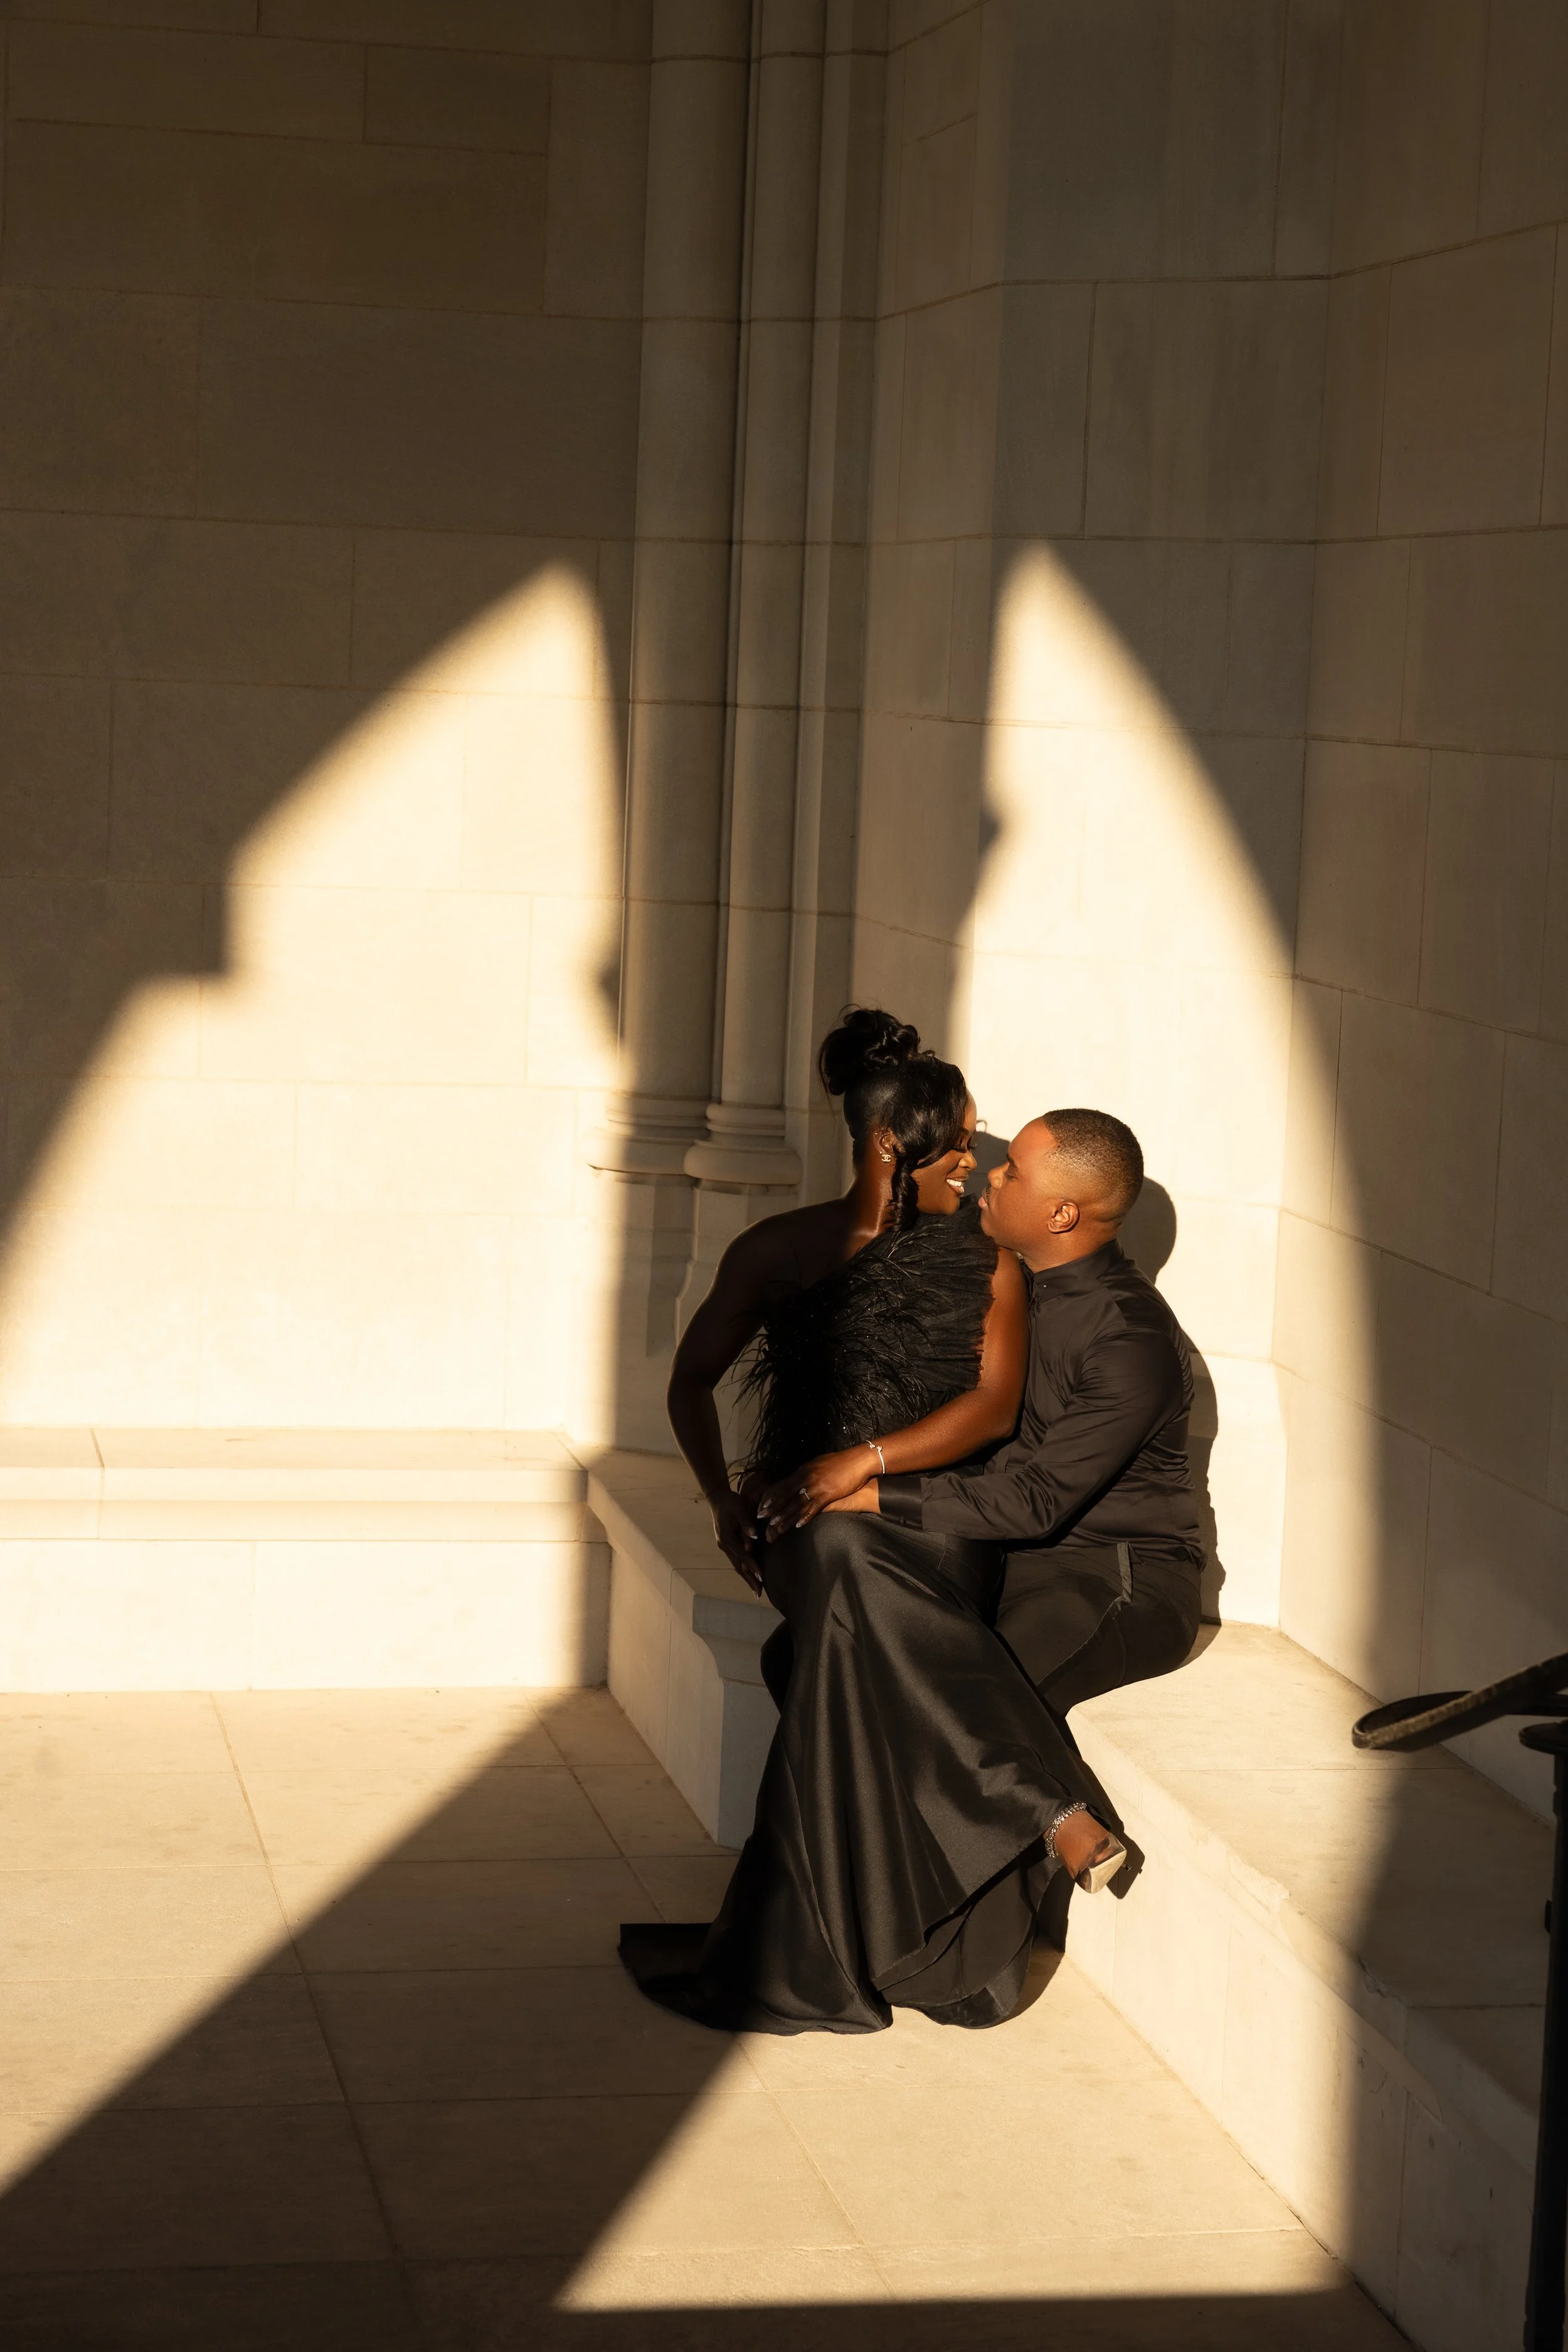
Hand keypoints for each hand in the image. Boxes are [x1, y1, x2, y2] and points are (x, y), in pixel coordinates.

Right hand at [707, 1486, 763, 1593]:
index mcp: (726, 1537)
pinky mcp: (727, 1544)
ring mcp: (724, 1546)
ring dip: (746, 1578)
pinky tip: (749, 1577)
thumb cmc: (730, 1502)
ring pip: (736, 1565)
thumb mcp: (738, 1508)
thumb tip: (754, 1537)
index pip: (742, 1555)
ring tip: (756, 1590)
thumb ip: (746, 1523)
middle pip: (738, 1566)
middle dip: (749, 1580)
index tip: (761, 1576)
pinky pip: (736, 1561)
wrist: (717, 1498)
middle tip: (759, 1594)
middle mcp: (724, 1544)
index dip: (752, 1565)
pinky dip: (743, 1570)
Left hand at [759, 1446, 878, 1536]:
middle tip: (760, 1516)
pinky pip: (813, 1508)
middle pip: (785, 1494)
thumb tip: (800, 1476)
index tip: (762, 1504)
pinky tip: (797, 1525)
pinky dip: (805, 1517)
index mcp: (804, 1470)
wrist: (858, 1461)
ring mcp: (816, 1486)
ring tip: (774, 1525)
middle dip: (772, 1506)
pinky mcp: (827, 1494)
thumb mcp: (820, 1464)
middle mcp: (806, 1477)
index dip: (771, 1495)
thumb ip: (809, 1471)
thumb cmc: (841, 1462)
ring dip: (784, 1515)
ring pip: (796, 1503)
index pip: (782, 1484)